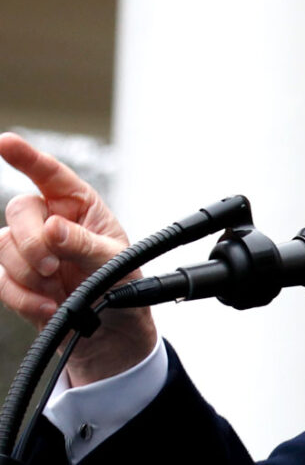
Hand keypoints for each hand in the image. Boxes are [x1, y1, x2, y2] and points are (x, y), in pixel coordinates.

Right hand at [0, 132, 156, 386]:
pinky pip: (2, 282)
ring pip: (4, 246)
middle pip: (19, 211)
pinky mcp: (19, 282)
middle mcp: (51, 223)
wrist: (115, 330)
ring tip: (59, 287)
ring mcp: (32, 252)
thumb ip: (84, 245)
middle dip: (32, 241)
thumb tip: (52, 229)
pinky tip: (50, 306)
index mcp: (79, 207)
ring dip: (29, 272)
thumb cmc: (123, 287)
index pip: (51, 176)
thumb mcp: (115, 263)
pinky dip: (24, 298)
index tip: (7, 143)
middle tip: (53, 266)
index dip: (28, 157)